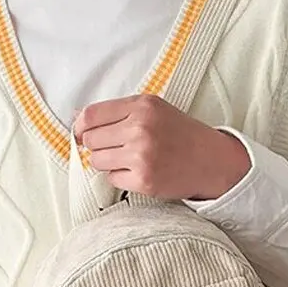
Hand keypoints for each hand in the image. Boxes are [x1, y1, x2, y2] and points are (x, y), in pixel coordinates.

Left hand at [72, 94, 250, 200]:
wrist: (210, 160)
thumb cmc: (179, 134)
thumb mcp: (153, 109)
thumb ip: (118, 112)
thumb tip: (78, 120)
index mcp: (141, 106)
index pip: (91, 115)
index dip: (80, 127)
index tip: (81, 134)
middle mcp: (140, 128)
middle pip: (90, 139)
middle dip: (98, 145)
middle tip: (116, 148)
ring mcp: (141, 156)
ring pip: (97, 161)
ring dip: (107, 162)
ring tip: (128, 159)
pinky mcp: (143, 180)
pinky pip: (111, 179)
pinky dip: (120, 177)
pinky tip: (138, 171)